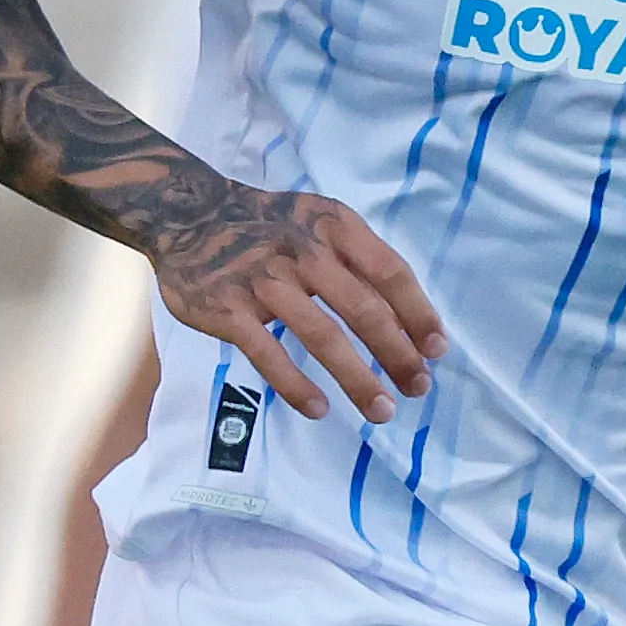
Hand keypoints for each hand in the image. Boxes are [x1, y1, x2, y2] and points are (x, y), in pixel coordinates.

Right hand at [146, 177, 445, 421]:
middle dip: (397, 354)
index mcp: (335, 226)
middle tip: (417, 388)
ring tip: (381, 410)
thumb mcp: (319, 222)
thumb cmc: (270, 226)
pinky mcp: (228, 308)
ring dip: (357, 378)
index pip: (391, 272)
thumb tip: (410, 320)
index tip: (436, 351)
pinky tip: (319, 408)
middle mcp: (303, 250)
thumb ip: (359, 259)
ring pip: (322, 336)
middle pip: (364, 309)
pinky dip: (296, 385)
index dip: (419, 314)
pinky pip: (268, 353)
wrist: (188, 215)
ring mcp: (264, 280)